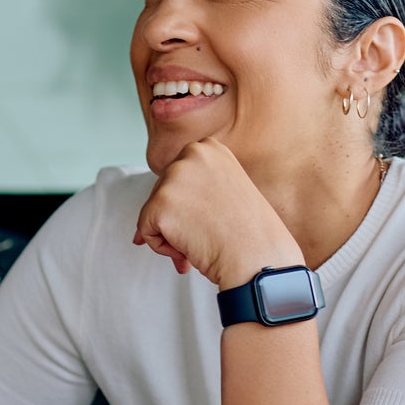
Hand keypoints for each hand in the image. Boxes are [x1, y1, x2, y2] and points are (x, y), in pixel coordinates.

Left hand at [132, 138, 299, 286]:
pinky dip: (163, 248)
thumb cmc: (249, 234)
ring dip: (173, 234)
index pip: (179, 178)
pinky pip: (146, 231)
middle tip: (208, 235)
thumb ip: (192, 194)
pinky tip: (189, 249)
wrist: (258, 257)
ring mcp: (175, 177)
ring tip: (202, 242)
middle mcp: (191, 154)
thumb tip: (149, 223)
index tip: (211, 218)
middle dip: (179, 222)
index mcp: (210, 147)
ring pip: (153, 211)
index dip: (188, 206)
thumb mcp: (224, 194)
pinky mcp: (161, 203)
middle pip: (162, 192)